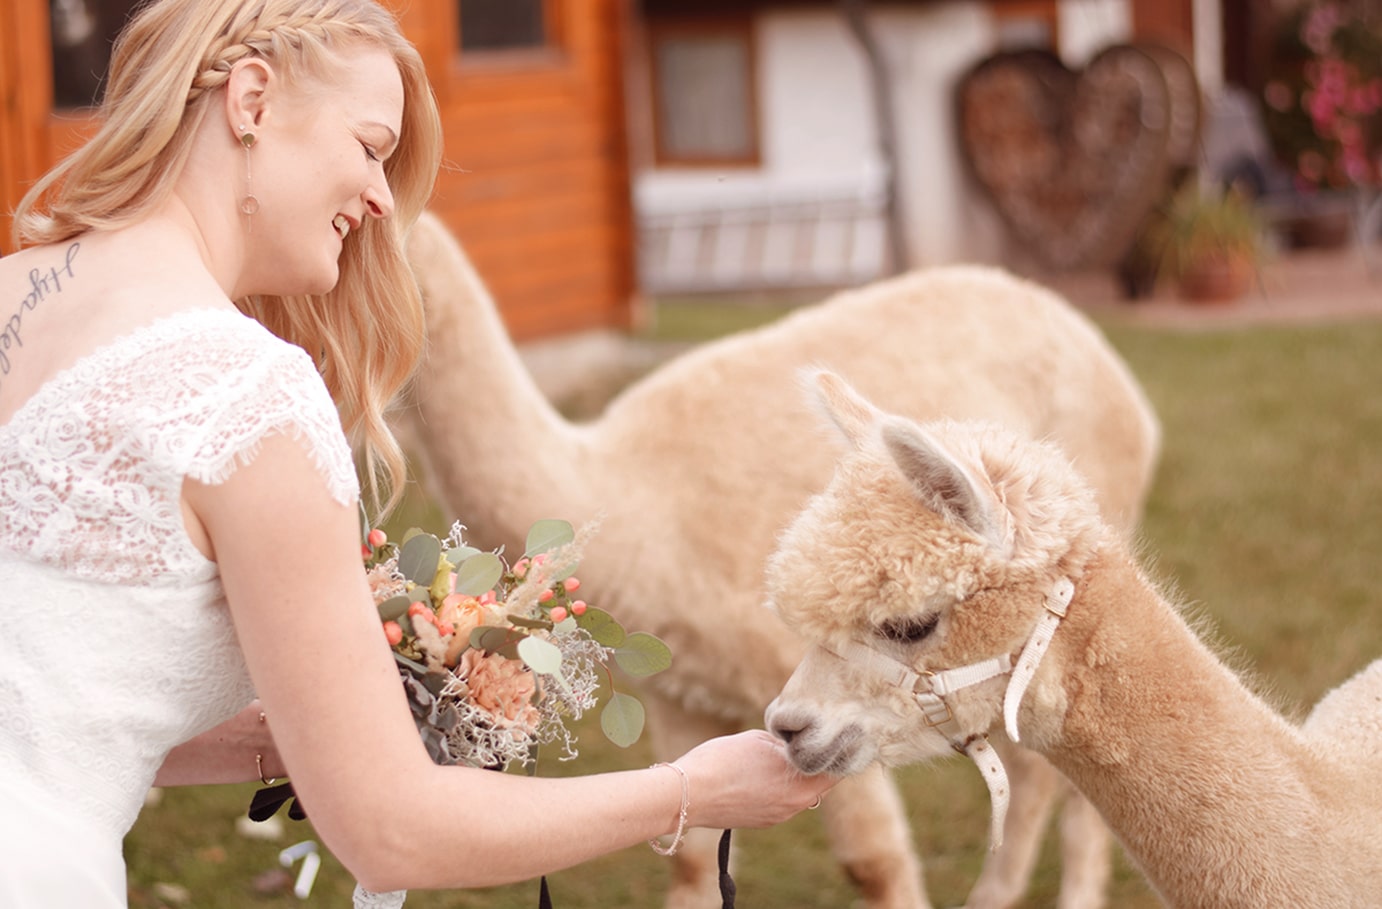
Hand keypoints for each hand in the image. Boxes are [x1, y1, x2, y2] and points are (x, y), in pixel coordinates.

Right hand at [673, 729, 837, 829]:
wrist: (686, 794)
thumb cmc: (721, 761)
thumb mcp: (759, 741)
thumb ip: (784, 745)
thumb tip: (793, 745)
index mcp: (800, 787)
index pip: (834, 771)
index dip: (837, 752)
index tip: (834, 736)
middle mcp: (794, 807)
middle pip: (819, 784)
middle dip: (817, 764)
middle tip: (812, 741)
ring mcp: (777, 817)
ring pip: (799, 794)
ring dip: (797, 777)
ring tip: (783, 755)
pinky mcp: (760, 822)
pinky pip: (780, 802)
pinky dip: (779, 788)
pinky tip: (762, 772)